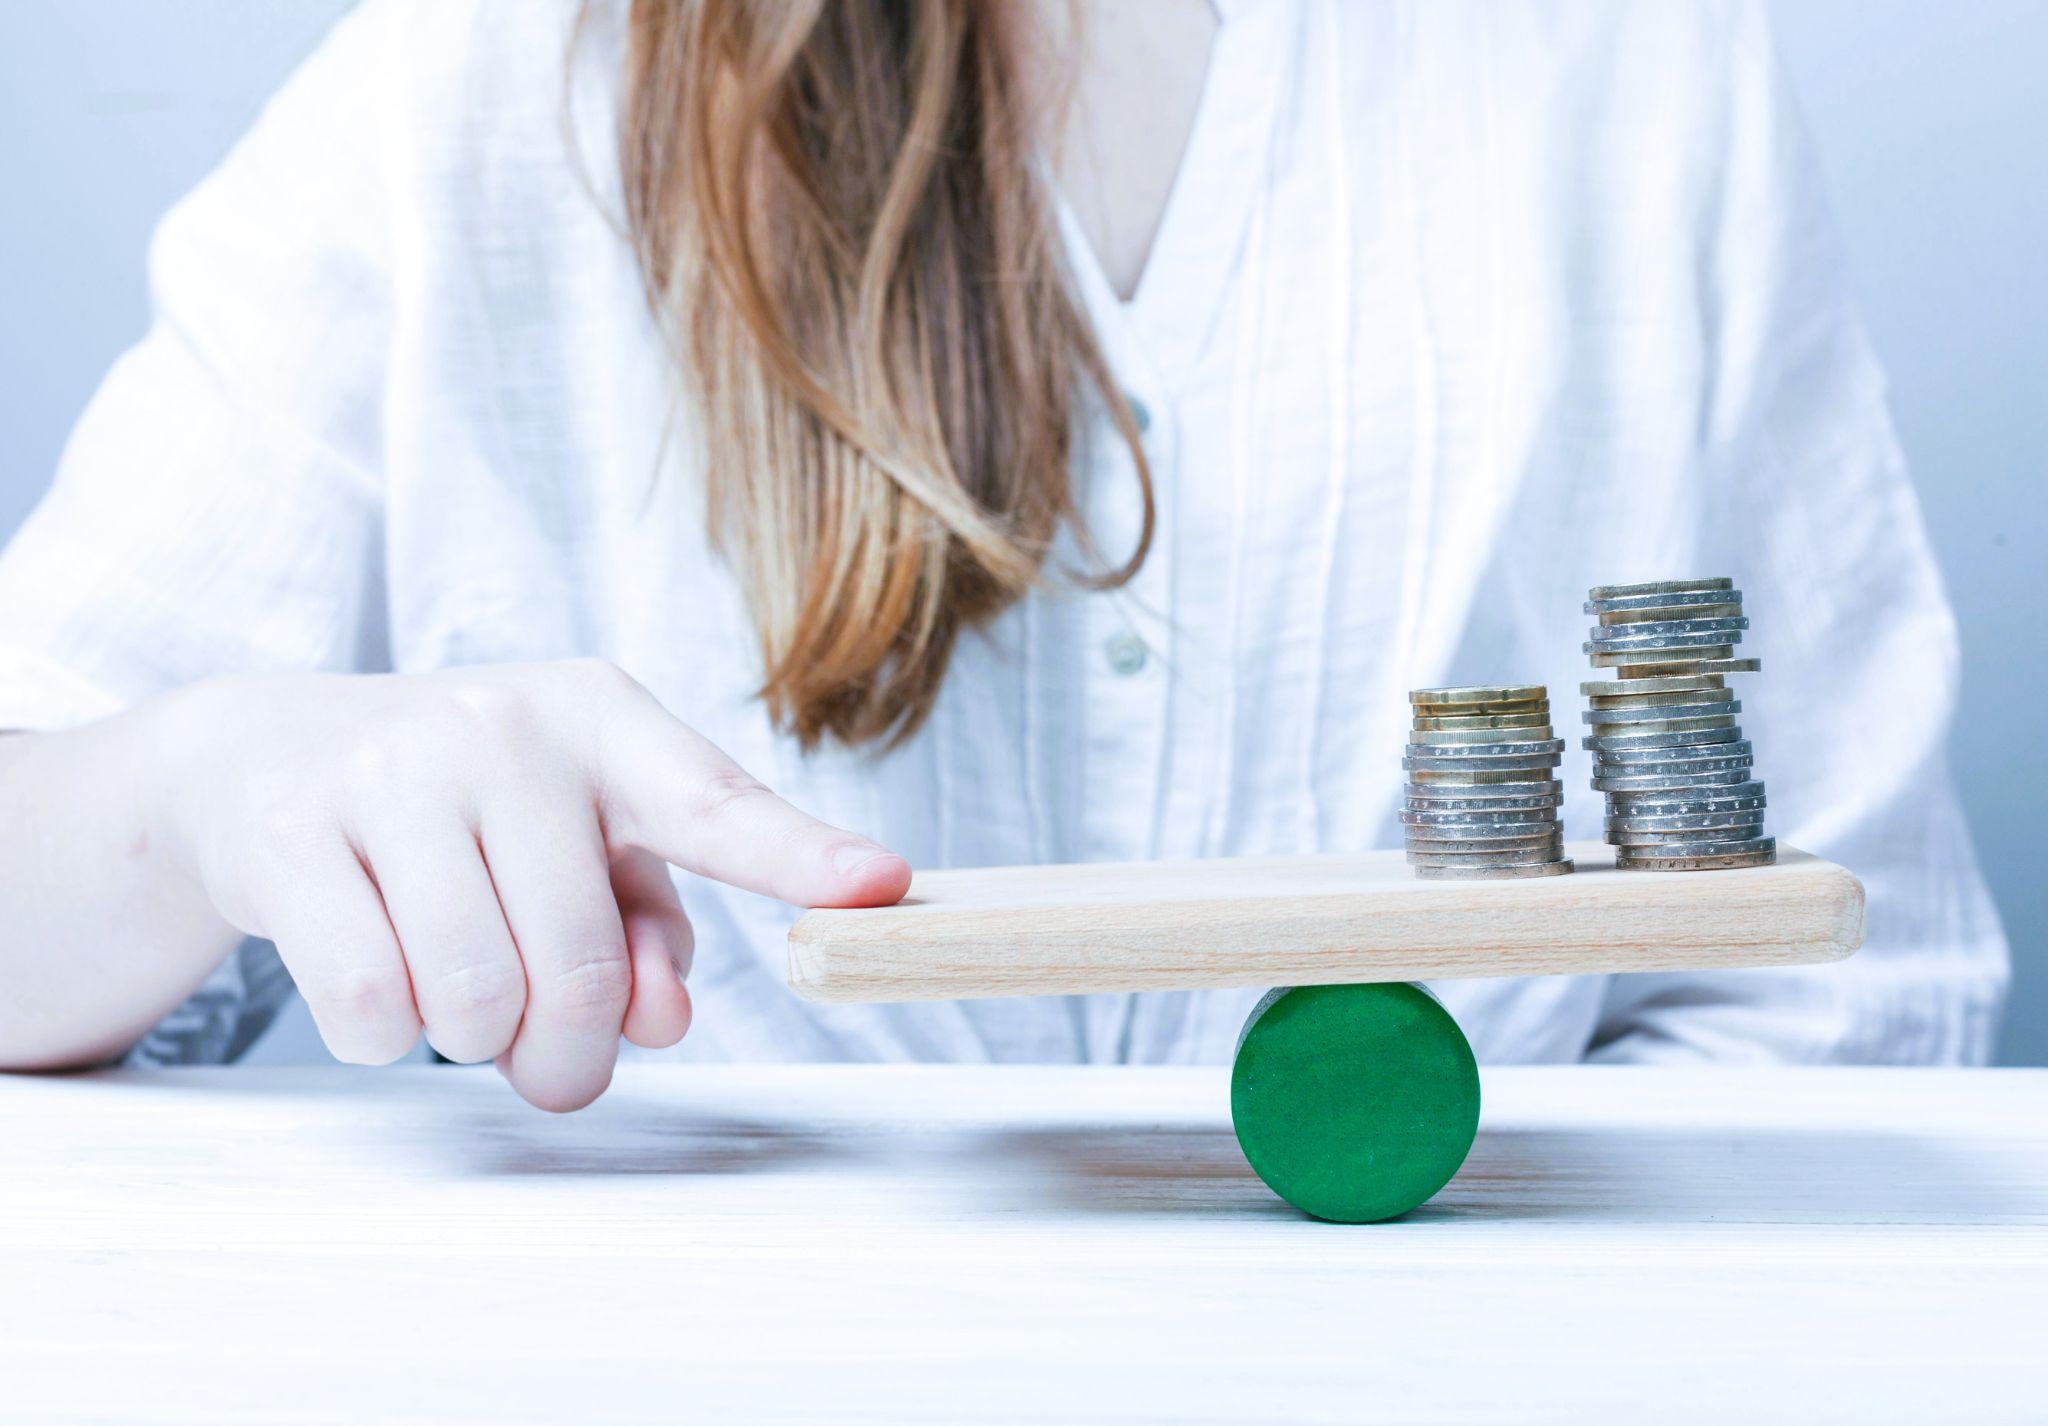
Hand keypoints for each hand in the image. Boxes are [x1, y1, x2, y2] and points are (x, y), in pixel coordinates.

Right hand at [150, 661, 908, 1109]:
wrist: (266, 756)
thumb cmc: (466, 812)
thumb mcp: (574, 839)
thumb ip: (645, 925)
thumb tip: (663, 1020)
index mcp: (602, 718)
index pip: (716, 803)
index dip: (801, 857)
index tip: (881, 888)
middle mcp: (505, 726)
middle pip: (579, 965)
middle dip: (569, 1050)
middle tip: (550, 1058)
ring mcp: (391, 770)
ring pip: (473, 997)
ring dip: (472, 1041)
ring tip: (456, 993)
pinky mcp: (291, 833)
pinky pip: (370, 1004)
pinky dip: (383, 1035)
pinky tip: (378, 978)